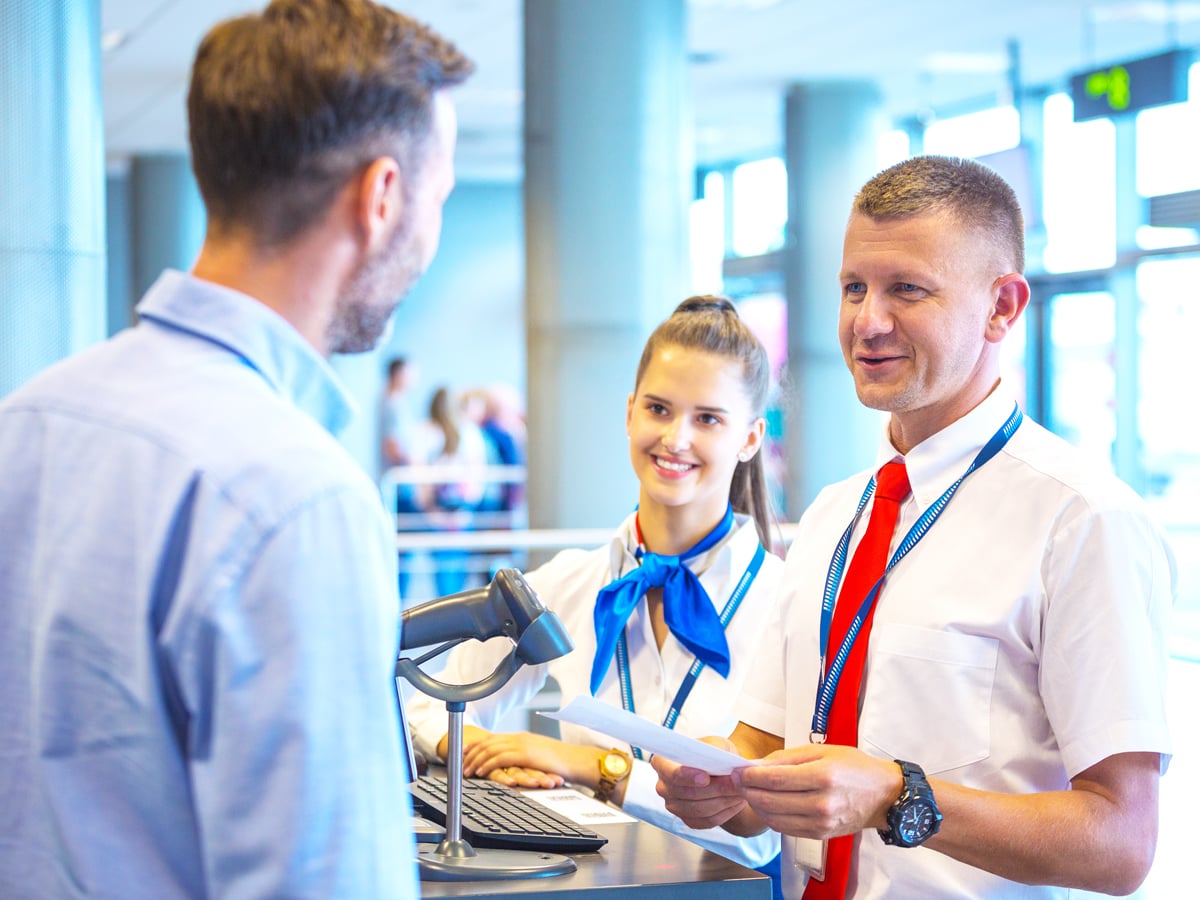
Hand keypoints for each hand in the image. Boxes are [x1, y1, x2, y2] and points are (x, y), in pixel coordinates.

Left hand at [460, 729, 600, 788]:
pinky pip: (500, 758)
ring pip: (491, 749)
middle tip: (460, 762)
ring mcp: (522, 744)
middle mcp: (519, 738)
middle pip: (488, 742)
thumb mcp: (540, 757)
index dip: (477, 744)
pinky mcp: (525, 754)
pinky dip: (487, 764)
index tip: (466, 751)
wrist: (576, 760)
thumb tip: (518, 765)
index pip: (494, 738)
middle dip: (472, 752)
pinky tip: (481, 772)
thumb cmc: (563, 761)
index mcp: (522, 737)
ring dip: (476, 760)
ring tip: (467, 771)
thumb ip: (527, 757)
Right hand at [650, 736, 751, 830]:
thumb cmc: (713, 754)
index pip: (671, 773)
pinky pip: (707, 821)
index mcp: (663, 763)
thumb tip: (721, 760)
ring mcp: (674, 806)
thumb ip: (716, 750)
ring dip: (724, 800)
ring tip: (741, 791)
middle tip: (737, 783)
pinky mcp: (687, 820)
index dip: (686, 776)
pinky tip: (737, 802)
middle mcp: (663, 786)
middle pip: (689, 793)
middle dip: (716, 788)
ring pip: (700, 809)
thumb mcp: (715, 744)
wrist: (718, 770)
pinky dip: (725, 813)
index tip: (705, 777)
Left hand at [734, 743, 901, 839]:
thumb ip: (787, 758)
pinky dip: (770, 817)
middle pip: (769, 800)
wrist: (884, 795)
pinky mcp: (820, 834)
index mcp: (822, 776)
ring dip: (756, 805)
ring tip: (750, 792)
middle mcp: (821, 803)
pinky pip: (785, 829)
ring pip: (773, 818)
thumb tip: (757, 765)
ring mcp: (821, 822)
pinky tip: (767, 805)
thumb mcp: (822, 751)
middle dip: (747, 790)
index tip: (736, 770)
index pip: (774, 779)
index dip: (749, 776)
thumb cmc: (854, 767)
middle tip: (737, 781)